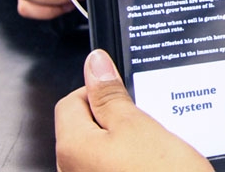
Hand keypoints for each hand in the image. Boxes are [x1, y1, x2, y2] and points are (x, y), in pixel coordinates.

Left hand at [55, 49, 213, 171]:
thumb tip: (95, 62)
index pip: (72, 99)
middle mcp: (73, 169)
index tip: (125, 93)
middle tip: (143, 120)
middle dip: (116, 116)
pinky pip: (113, 165)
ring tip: (152, 145)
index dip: (100, 89)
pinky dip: (130, 158)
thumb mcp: (136, 125)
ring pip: (103, 146)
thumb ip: (110, 93)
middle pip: (87, 124)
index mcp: (73, 147)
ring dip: (126, 138)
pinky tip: (152, 163)